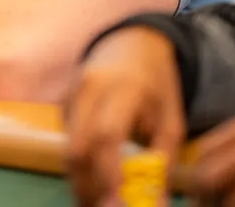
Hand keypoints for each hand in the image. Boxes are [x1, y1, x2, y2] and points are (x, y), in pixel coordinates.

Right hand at [64, 27, 185, 206]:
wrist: (132, 44)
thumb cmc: (157, 85)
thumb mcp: (171, 119)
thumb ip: (161, 160)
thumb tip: (153, 204)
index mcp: (123, 88)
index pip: (107, 134)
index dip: (108, 172)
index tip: (117, 203)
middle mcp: (89, 89)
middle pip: (77, 148)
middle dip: (89, 187)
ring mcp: (71, 95)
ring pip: (67, 150)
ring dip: (81, 182)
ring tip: (100, 204)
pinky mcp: (62, 104)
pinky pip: (66, 143)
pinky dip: (78, 167)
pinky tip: (94, 182)